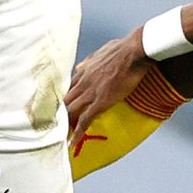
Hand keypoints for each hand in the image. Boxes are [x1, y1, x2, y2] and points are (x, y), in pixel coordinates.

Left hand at [66, 31, 152, 145]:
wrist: (133, 52)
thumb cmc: (122, 49)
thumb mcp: (100, 51)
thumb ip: (89, 61)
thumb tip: (80, 66)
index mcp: (84, 71)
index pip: (68, 88)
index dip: (65, 99)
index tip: (62, 107)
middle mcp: (83, 83)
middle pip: (65, 101)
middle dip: (61, 114)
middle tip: (59, 125)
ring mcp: (90, 93)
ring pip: (71, 112)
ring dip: (66, 124)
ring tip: (63, 136)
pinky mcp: (100, 102)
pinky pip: (85, 120)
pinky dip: (77, 133)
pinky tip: (73, 142)